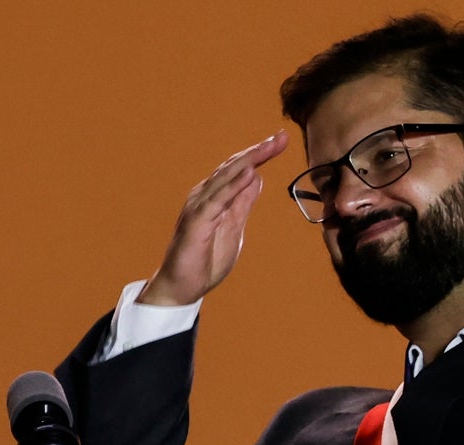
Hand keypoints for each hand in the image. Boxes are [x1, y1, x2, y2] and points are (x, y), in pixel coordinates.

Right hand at [139, 131, 288, 305]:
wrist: (181, 287)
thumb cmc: (204, 260)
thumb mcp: (233, 228)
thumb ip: (242, 203)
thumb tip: (256, 178)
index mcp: (214, 197)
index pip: (239, 170)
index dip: (260, 154)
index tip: (282, 140)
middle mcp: (204, 196)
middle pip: (234, 167)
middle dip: (258, 151)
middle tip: (282, 137)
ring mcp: (199, 208)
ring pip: (225, 178)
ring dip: (248, 161)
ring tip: (268, 146)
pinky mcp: (197, 223)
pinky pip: (217, 200)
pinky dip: (233, 185)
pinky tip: (249, 172)